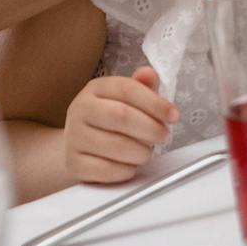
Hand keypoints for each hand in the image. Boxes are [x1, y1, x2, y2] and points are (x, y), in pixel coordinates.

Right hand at [63, 68, 176, 183]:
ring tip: (147, 152)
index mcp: (95, 88)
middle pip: (121, 116)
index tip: (173, 115)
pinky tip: (131, 166)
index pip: (127, 89)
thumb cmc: (110, 122)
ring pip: (116, 146)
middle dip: (151, 128)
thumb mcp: (126, 101)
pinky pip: (107, 170)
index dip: (155, 103)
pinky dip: (126, 170)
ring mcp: (74, 136)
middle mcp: (80, 109)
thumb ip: (142, 88)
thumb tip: (150, 74)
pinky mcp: (74, 163)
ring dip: (141, 152)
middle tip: (164, 136)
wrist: (80, 148)